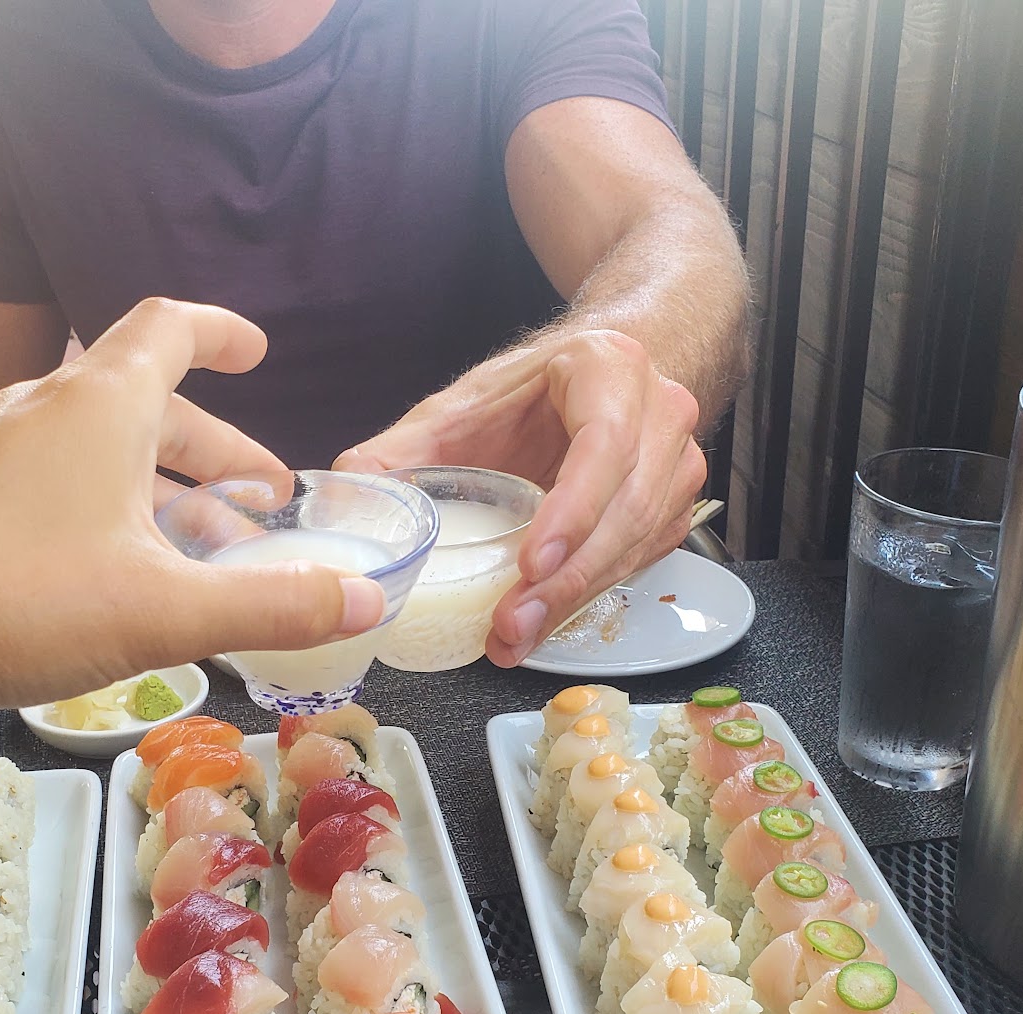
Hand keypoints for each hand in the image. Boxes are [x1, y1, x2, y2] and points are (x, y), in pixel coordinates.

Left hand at [0, 299, 384, 711]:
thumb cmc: (14, 599)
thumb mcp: (161, 611)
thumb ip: (270, 605)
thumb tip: (367, 599)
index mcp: (100, 405)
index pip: (171, 327)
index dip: (222, 333)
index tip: (259, 351)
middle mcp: (44, 407)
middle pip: (146, 405)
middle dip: (215, 452)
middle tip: (267, 504)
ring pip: (97, 450)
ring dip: (161, 489)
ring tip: (207, 551)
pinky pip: (52, 480)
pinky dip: (105, 508)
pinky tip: (117, 576)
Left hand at [336, 328, 704, 665]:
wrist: (594, 379)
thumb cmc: (528, 392)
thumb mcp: (461, 405)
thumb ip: (404, 447)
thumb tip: (345, 488)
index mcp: (611, 368)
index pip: (606, 441)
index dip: (572, 507)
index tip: (530, 560)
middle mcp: (660, 413)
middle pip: (627, 507)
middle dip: (566, 578)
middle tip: (510, 622)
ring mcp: (677, 464)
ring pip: (638, 543)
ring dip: (575, 598)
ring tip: (513, 637)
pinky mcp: (672, 509)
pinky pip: (638, 563)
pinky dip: (588, 597)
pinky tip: (540, 623)